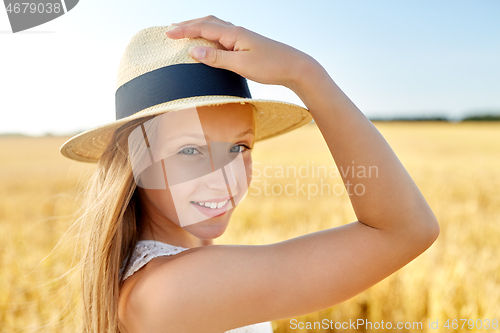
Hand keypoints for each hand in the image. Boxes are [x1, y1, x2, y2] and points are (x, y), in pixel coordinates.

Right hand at [165, 15, 318, 89]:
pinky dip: (210, 34)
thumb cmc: (270, 66)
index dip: (184, 30)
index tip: (167, 33)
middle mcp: (237, 32)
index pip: (203, 28)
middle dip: (188, 25)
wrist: (295, 67)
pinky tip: (209, 41)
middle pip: (207, 22)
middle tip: (170, 30)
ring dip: (198, 27)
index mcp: (233, 34)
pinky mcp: (246, 44)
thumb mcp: (241, 65)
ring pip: (215, 27)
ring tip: (185, 31)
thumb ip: (217, 58)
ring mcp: (242, 37)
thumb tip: (193, 50)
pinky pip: (223, 35)